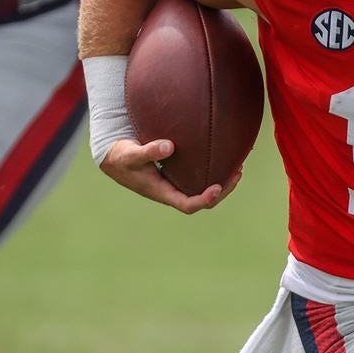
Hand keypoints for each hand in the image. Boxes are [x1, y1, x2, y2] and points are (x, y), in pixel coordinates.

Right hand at [99, 138, 239, 213]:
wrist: (115, 157)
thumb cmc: (121, 157)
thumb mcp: (130, 154)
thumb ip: (147, 151)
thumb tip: (168, 147)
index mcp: (162, 192)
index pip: (187, 205)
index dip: (204, 200)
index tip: (218, 188)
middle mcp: (173, 191)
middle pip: (203, 200)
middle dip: (222, 190)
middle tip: (237, 172)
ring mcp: (177, 184)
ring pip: (204, 188)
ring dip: (223, 180)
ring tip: (238, 165)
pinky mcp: (179, 174)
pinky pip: (201, 176)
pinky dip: (215, 168)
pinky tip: (226, 154)